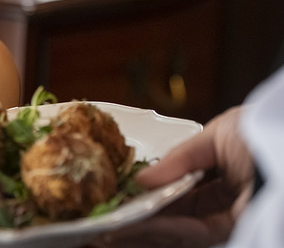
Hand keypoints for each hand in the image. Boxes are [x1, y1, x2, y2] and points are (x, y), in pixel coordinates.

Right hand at [93, 106, 254, 247]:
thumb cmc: (264, 135)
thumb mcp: (215, 135)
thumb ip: (179, 159)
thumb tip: (142, 180)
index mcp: (223, 172)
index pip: (179, 188)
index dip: (148, 191)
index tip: (119, 192)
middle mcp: (224, 199)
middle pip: (173, 212)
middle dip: (137, 216)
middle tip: (104, 218)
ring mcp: (227, 219)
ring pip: (175, 228)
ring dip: (140, 228)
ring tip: (107, 227)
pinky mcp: (230, 234)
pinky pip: (190, 234)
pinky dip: (161, 229)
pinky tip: (135, 224)